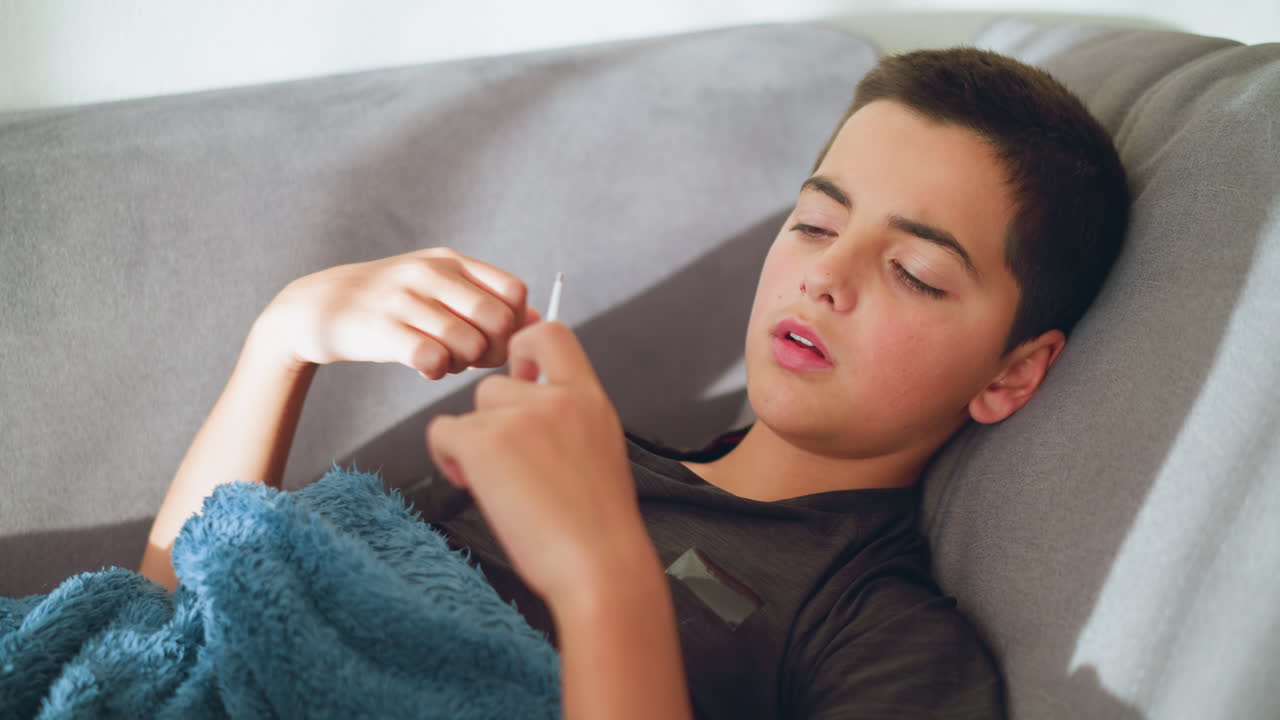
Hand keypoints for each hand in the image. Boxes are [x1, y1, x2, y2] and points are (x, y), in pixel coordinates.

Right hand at [253, 248, 540, 376]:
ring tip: (444, 360)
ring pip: (468, 343)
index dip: (514, 324)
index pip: (513, 292)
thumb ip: (486, 302)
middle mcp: (430, 273)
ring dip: (463, 364)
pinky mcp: (382, 329)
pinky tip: (424, 366)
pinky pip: (433, 359)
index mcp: (451, 261)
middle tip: (472, 358)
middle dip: (494, 349)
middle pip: (497, 319)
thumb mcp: (438, 289)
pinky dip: (436, 371)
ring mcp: (405, 298)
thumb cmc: (392, 305)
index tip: (494, 339)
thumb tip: (537, 322)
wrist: (317, 307)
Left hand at [425, 321, 656, 610]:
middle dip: (491, 423)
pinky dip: (449, 459)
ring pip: (469, 412)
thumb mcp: (600, 450)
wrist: (599, 567)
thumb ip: (569, 420)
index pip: (550, 333)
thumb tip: (531, 418)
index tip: (520, 378)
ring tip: (500, 485)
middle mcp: (556, 398)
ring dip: (474, 445)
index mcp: (589, 398)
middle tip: (509, 465)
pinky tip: (474, 485)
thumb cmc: (599, 527)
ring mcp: (520, 418)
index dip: (523, 348)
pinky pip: (443, 431)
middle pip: (493, 384)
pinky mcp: (485, 443)